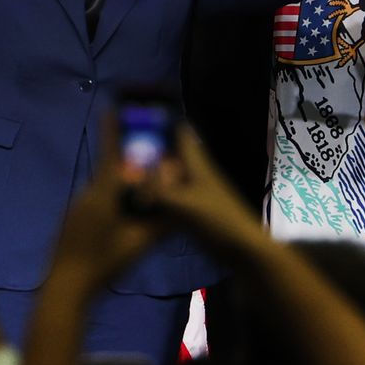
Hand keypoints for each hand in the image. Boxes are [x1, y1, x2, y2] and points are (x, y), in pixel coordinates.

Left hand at [46, 119, 166, 295]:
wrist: (65, 288)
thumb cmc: (104, 264)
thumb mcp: (138, 245)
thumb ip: (160, 225)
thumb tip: (180, 210)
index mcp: (103, 194)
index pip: (111, 154)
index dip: (112, 130)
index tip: (112, 107)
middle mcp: (87, 194)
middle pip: (111, 173)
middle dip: (128, 169)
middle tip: (148, 168)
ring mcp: (76, 208)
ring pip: (103, 191)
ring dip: (119, 192)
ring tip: (138, 204)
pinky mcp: (71, 222)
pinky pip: (95, 204)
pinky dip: (109, 206)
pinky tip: (118, 226)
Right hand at [134, 125, 264, 254]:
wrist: (242, 250)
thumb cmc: (218, 220)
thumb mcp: (184, 203)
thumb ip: (157, 191)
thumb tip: (133, 183)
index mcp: (197, 165)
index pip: (182, 134)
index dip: (164, 121)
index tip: (141, 113)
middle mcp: (195, 176)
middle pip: (171, 156)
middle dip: (150, 150)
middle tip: (122, 147)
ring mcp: (194, 196)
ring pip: (169, 180)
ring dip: (152, 176)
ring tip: (125, 173)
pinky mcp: (193, 215)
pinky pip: (169, 201)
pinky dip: (156, 199)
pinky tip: (139, 203)